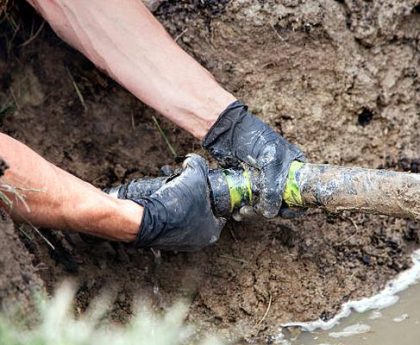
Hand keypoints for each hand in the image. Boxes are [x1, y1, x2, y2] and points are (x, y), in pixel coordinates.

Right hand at [111, 154, 224, 250]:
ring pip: (186, 216)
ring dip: (182, 203)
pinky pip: (172, 221)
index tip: (209, 186)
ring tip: (176, 190)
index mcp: (211, 231)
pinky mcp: (164, 239)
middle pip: (203, 213)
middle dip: (197, 197)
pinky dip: (170, 210)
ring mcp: (180, 242)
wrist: (144, 220)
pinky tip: (165, 199)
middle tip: (190, 185)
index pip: (221, 212)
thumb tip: (193, 160)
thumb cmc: (174, 204)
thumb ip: (198, 164)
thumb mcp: (194, 176)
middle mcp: (197, 241)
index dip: (216, 195)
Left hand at [203, 101, 304, 217]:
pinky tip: (236, 212)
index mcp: (294, 169)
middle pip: (281, 205)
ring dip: (253, 213)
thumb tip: (270, 213)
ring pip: (263, 207)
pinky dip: (244, 210)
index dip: (294, 207)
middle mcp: (281, 177)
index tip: (282, 213)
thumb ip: (273, 187)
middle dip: (267, 211)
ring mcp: (263, 182)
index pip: (301, 195)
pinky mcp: (247, 185)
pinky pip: (249, 204)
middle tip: (252, 211)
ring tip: (241, 212)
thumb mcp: (270, 160)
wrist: (226, 131)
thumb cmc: (253, 139)